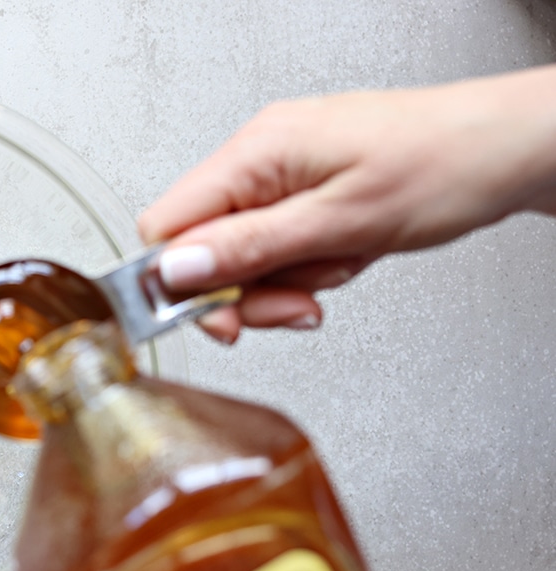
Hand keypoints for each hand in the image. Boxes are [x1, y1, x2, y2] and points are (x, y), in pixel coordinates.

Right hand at [140, 66, 555, 342]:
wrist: (509, 148)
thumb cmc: (444, 165)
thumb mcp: (338, 223)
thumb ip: (247, 248)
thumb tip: (172, 270)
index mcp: (255, 153)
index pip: (166, 227)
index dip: (182, 283)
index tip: (224, 317)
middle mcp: (260, 156)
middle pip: (204, 248)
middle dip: (250, 289)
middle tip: (296, 304)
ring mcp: (283, 172)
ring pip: (244, 254)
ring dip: (287, 280)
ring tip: (339, 266)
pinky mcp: (306, 188)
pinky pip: (279, 244)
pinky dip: (309, 265)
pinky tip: (346, 255)